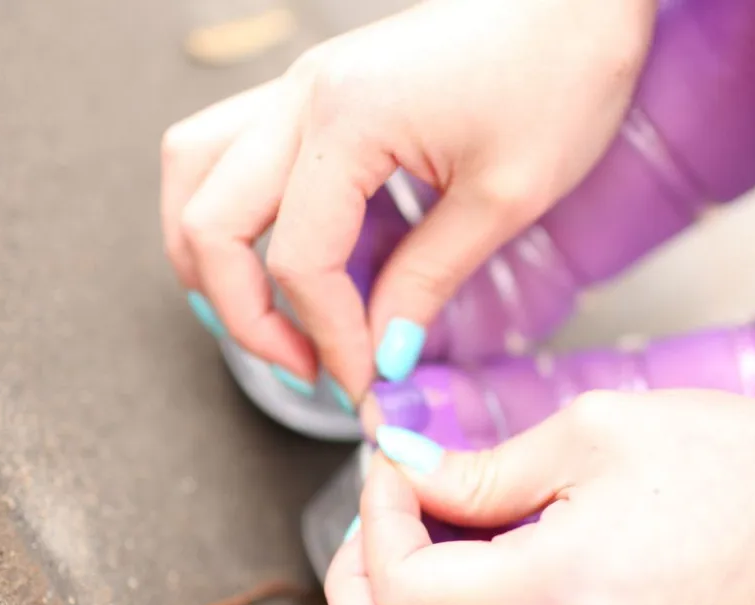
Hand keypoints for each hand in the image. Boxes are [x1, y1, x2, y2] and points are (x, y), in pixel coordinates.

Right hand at [161, 0, 655, 397]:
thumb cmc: (561, 70)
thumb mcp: (504, 197)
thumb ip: (428, 280)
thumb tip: (382, 353)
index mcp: (345, 120)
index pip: (298, 261)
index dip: (327, 339)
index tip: (365, 383)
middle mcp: (301, 96)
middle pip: (208, 222)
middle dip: (244, 314)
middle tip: (306, 365)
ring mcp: (300, 85)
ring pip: (193, 173)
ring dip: (210, 255)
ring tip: (262, 315)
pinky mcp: (318, 88)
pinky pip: (232, 150)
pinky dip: (237, 211)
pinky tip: (282, 250)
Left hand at [325, 390, 754, 604]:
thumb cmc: (723, 462)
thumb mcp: (592, 430)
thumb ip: (481, 466)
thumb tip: (405, 475)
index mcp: (560, 590)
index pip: (403, 590)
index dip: (376, 516)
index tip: (397, 468)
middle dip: (350, 596)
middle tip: (373, 527)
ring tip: (401, 579)